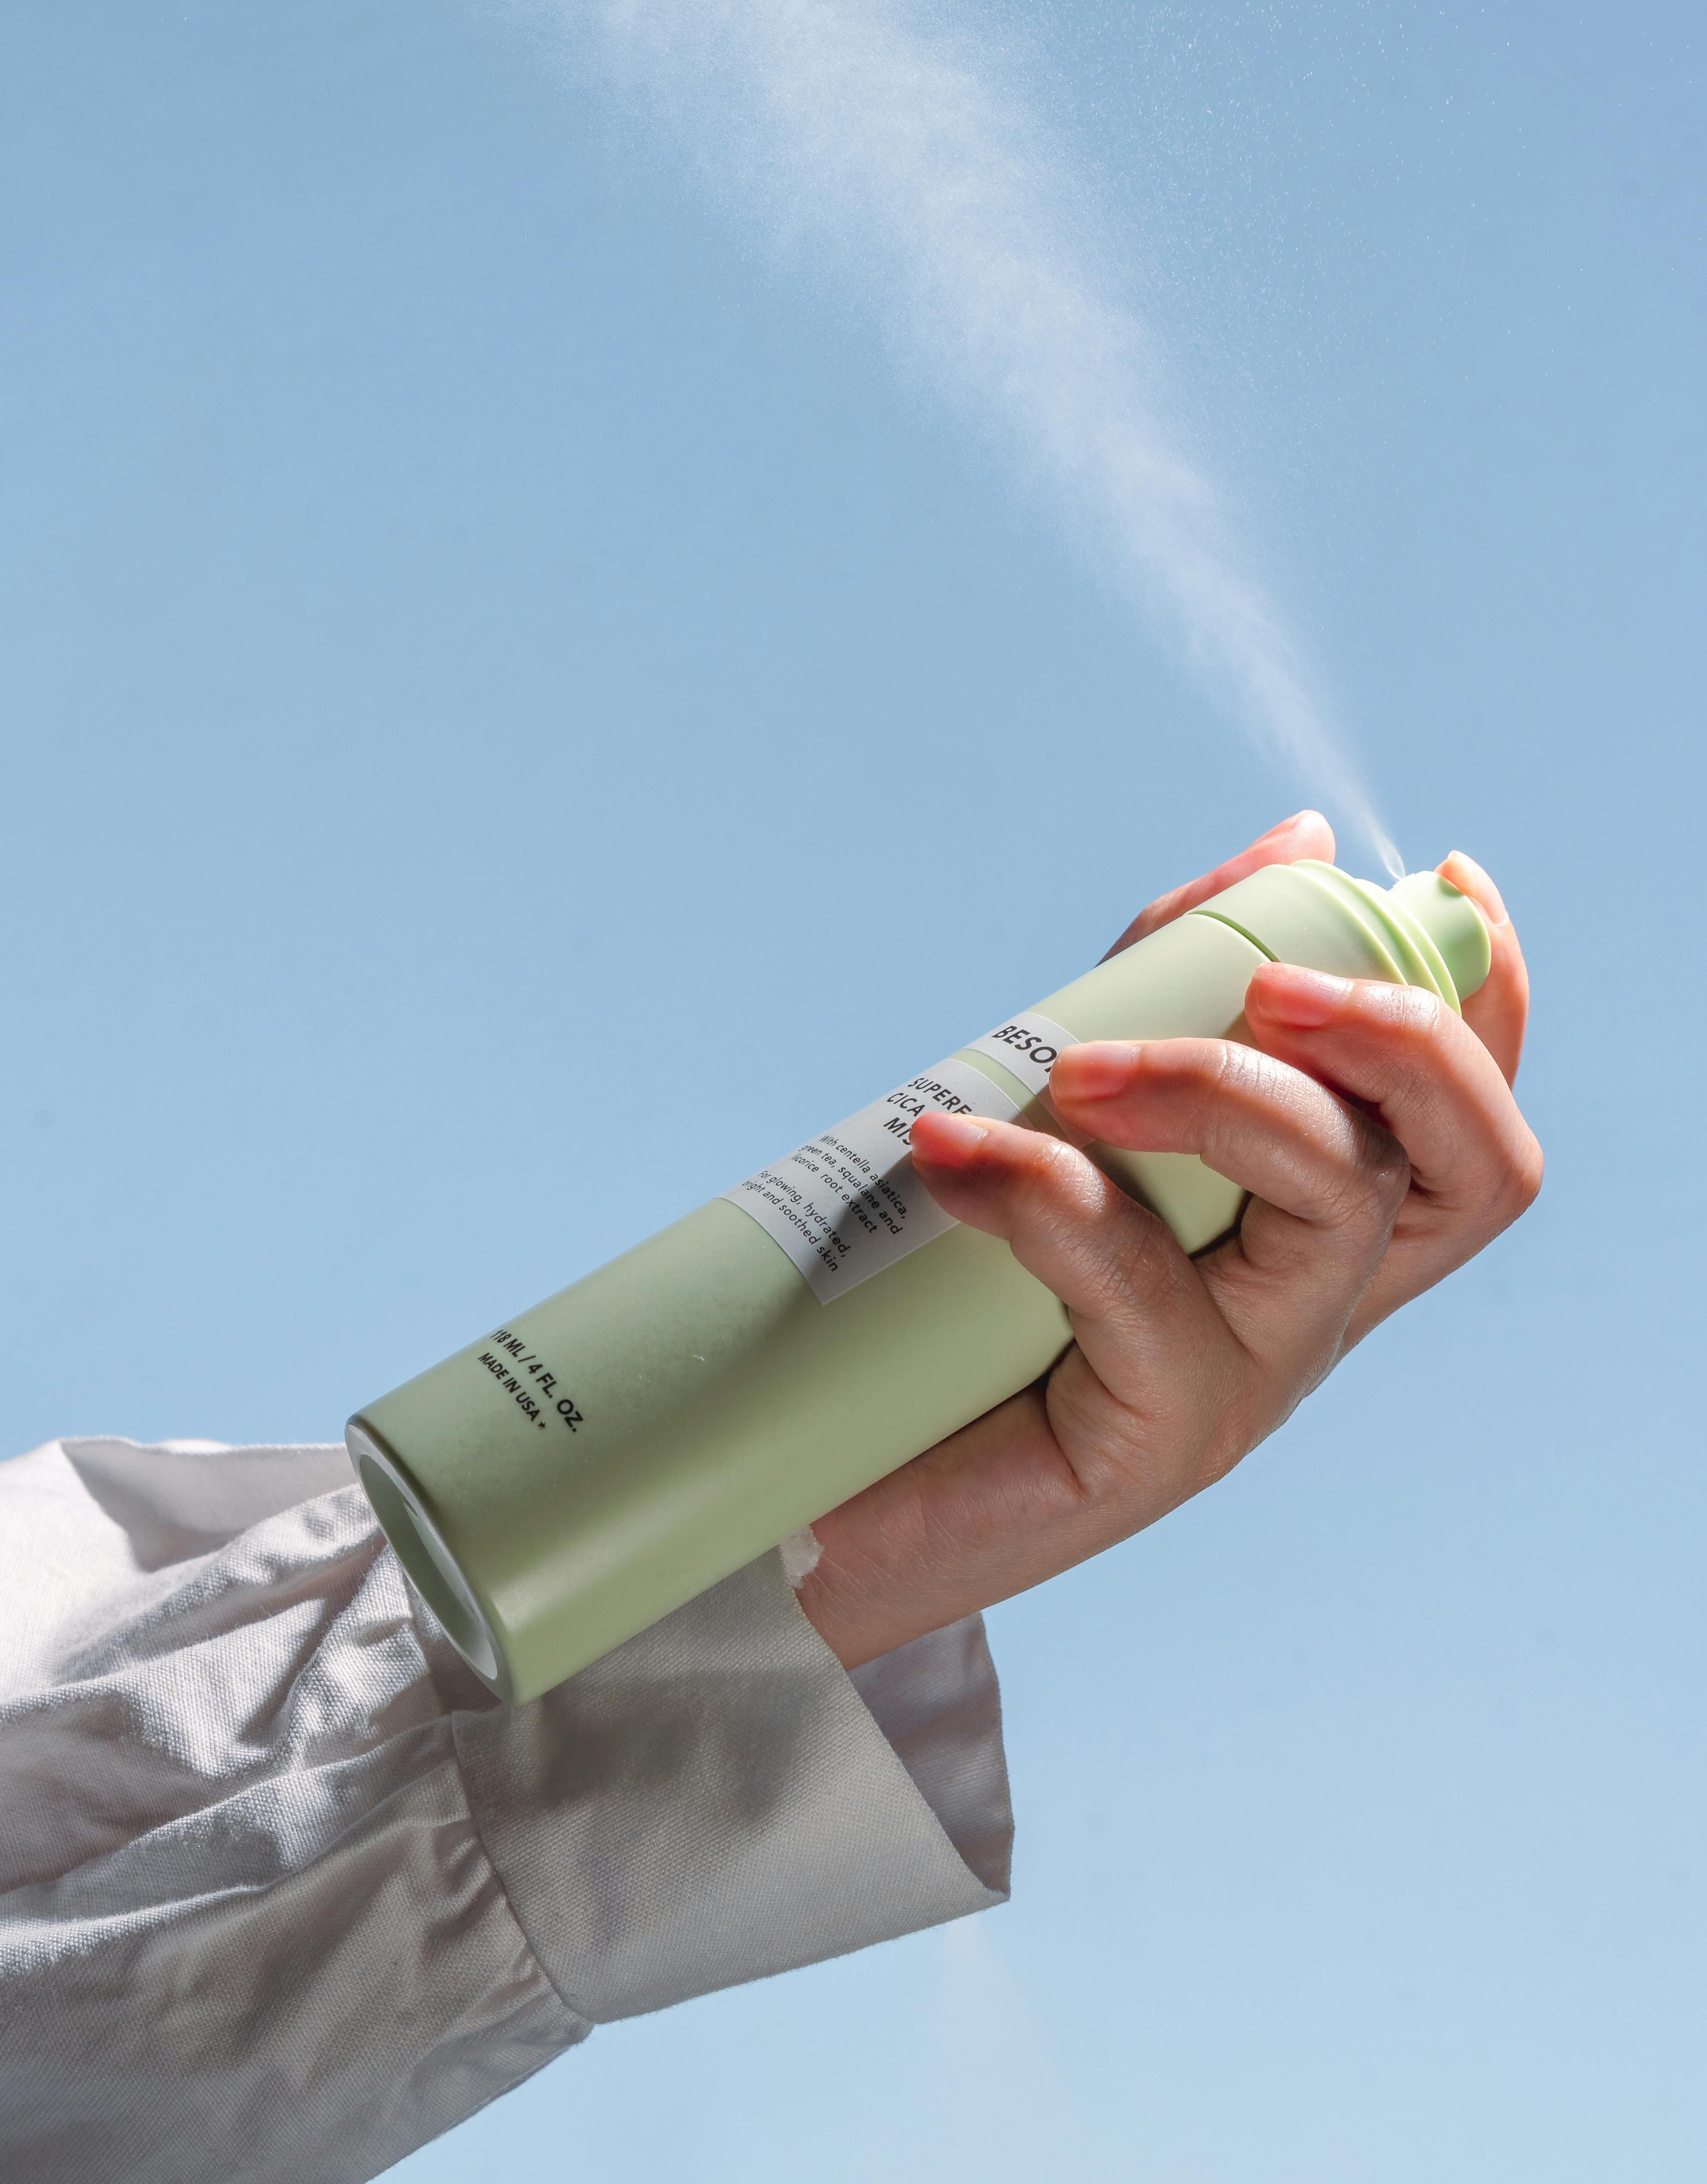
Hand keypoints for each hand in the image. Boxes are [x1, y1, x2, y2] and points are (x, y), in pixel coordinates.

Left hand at [796, 812, 1541, 1670]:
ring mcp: (1250, 1381)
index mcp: (1315, 1231)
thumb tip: (1298, 845)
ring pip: (1333, 1202)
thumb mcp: (1082, 1104)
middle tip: (1268, 983)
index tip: (1443, 882)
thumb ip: (1175, 980)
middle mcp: (1314, 1306)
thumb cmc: (959, 1288)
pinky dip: (1043, 1186)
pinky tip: (946, 1152)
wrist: (841, 1486)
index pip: (1470, 1123)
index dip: (1491, 1005)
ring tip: (1069, 1068)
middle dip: (1397, 1039)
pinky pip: (1143, 1288)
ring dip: (1215, 1087)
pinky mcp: (1155, 1445)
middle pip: (1471, 1167)